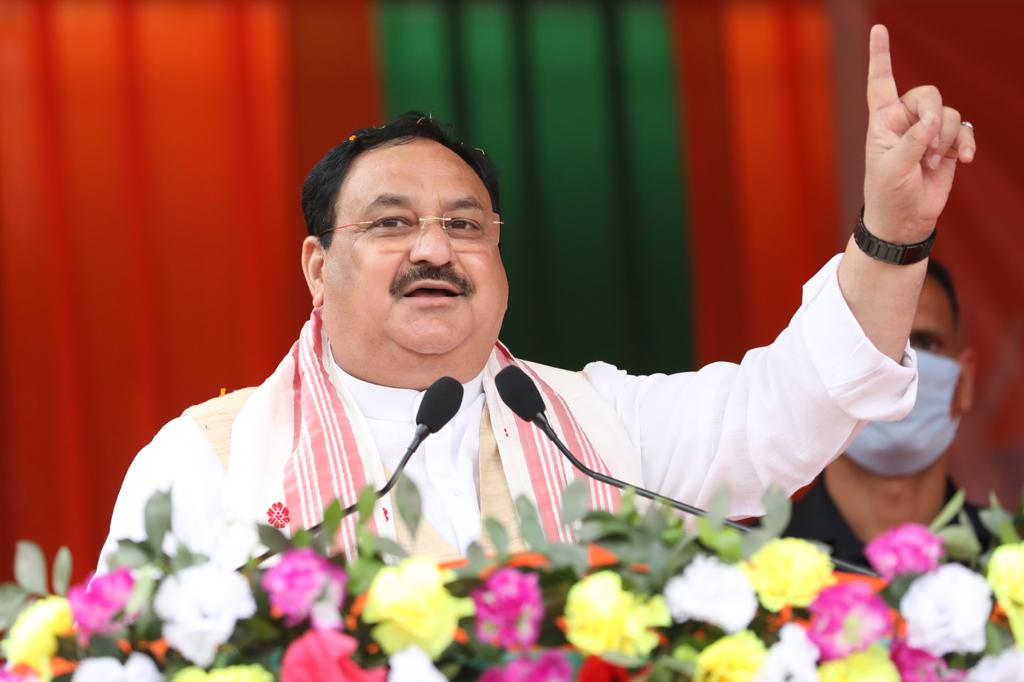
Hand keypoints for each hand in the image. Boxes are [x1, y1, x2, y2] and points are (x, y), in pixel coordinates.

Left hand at [863, 25, 975, 243]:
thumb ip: (913, 141)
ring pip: (948, 114)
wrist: (905, 220)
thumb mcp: (893, 168)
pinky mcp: (946, 145)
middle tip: (929, 143)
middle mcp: (904, 121)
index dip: (880, 56)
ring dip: (944, 139)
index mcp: (882, 121)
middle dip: (934, 115)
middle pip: (928, 94)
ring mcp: (927, 132)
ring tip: (932, 163)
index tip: (879, 29)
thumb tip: (934, 120)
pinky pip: (963, 130)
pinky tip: (963, 160)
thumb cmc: (888, 194)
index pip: (880, 83)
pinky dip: (964, 143)